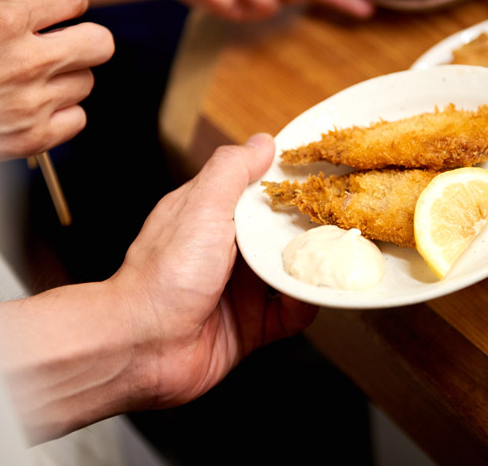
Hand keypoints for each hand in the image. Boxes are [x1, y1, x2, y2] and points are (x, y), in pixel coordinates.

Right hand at [0, 0, 113, 163]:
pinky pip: (78, 118)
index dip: (67, 0)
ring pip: (86, 81)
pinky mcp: (35, 137)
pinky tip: (36, 105)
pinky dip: (63, 112)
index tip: (57, 9)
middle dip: (85, 38)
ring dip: (67, 77)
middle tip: (63, 43)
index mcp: (4, 21)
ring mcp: (33, 103)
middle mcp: (25, 62)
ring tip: (36, 78)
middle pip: (100, 43)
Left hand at [113, 133, 317, 407]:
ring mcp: (242, 289)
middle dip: (313, 229)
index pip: (262, 192)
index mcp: (214, 215)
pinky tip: (311, 297)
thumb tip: (263, 141)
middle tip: (344, 220)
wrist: (143, 344)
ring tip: (339, 258)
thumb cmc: (164, 272)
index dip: (292, 185)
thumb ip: (232, 170)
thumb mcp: (201, 206)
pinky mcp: (252, 326)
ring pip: (293, 272)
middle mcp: (230, 250)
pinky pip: (292, 314)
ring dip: (315, 268)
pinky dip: (305, 306)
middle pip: (284, 233)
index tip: (325, 177)